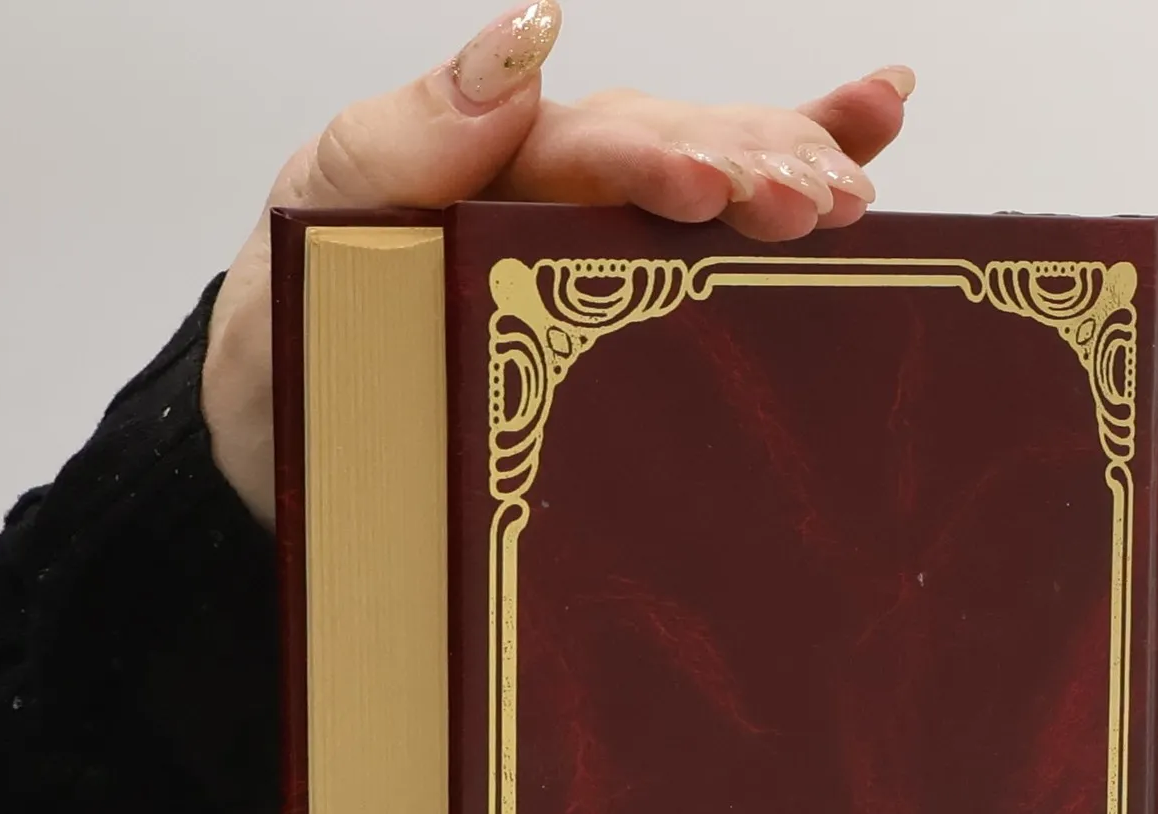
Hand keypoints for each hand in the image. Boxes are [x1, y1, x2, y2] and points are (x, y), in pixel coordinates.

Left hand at [201, 0, 913, 524]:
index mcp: (480, 167)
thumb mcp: (311, 228)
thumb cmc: (292, 336)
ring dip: (792, 167)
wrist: (280, 426)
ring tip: (857, 185)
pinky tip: (878, 122)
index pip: (587, 146)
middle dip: (754, 163)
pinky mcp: (612, 283)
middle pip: (670, 148)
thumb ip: (398, 142)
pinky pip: (708, 216)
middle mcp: (547, 184)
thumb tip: (521, 43)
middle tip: (824, 202)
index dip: (662, 158)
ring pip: (707, 174)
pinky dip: (793, 152)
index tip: (720, 187)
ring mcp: (585, 230)